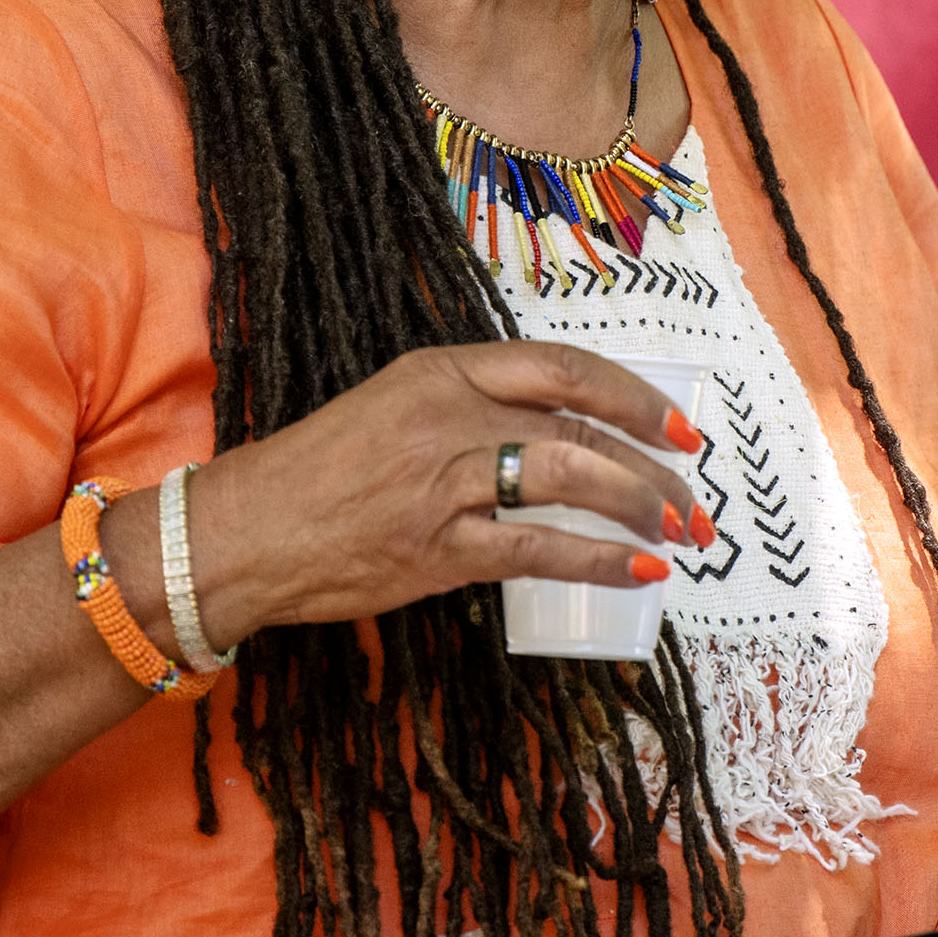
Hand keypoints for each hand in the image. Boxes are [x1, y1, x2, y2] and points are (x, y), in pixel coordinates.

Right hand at [153, 342, 713, 643]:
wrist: (243, 533)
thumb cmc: (319, 471)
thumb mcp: (396, 404)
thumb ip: (470, 405)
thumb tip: (560, 429)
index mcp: (442, 369)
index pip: (562, 367)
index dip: (631, 394)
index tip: (677, 423)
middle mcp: (449, 415)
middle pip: (580, 426)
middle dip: (652, 462)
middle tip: (694, 491)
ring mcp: (444, 482)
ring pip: (571, 480)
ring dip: (640, 505)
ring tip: (681, 529)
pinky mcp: (437, 549)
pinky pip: (539, 549)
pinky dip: (600, 559)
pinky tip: (640, 569)